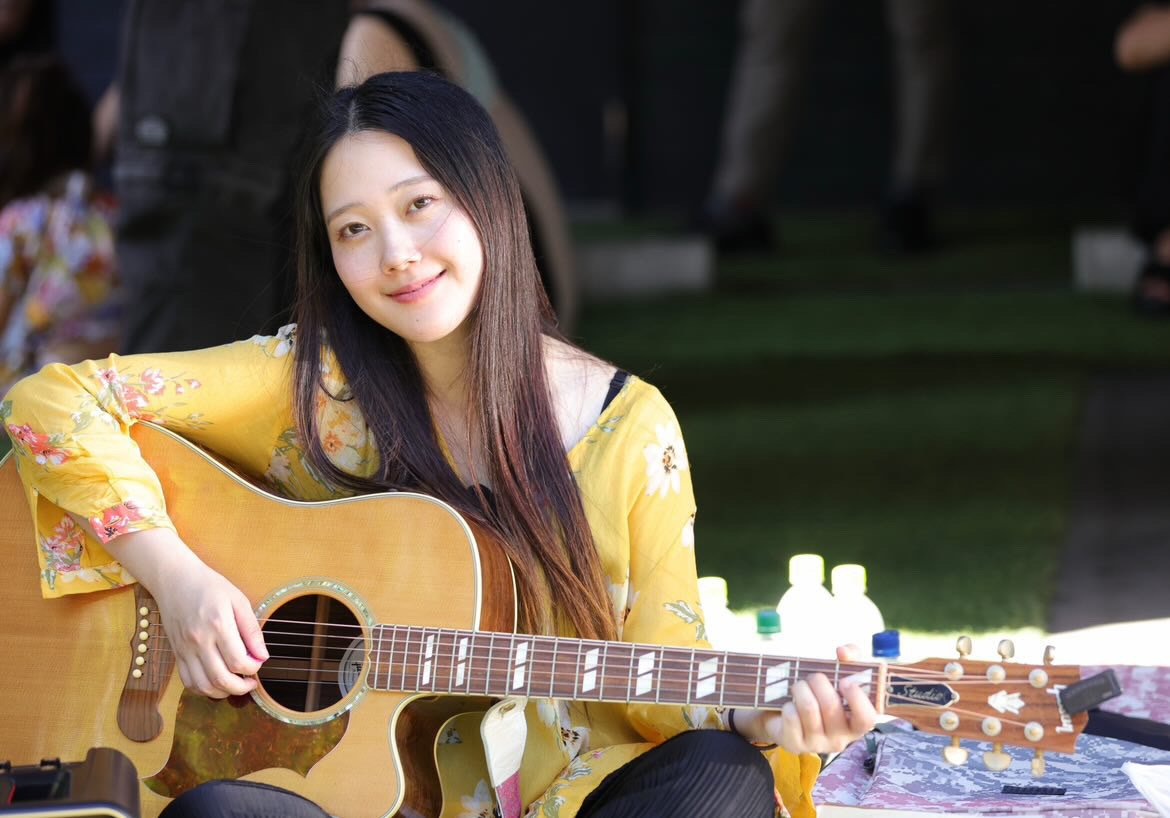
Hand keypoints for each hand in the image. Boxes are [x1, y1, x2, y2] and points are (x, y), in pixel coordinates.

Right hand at [103, 528, 268, 697]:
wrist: (175, 580)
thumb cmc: (209, 587)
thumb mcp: (238, 600)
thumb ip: (251, 629)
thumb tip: (262, 655)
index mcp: (218, 625)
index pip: (238, 661)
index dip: (253, 668)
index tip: (259, 662)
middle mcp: (199, 641)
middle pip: (221, 680)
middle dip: (241, 688)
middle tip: (251, 682)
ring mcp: (185, 649)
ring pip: (203, 686)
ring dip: (223, 692)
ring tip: (236, 684)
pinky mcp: (176, 653)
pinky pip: (188, 682)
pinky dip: (204, 689)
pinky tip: (216, 683)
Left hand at [750, 644, 877, 754]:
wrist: (782, 711)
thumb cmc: (818, 692)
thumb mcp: (837, 673)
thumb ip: (849, 656)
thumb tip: (843, 652)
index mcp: (856, 723)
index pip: (866, 719)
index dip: (857, 699)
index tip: (844, 681)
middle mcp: (840, 739)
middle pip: (831, 706)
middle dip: (818, 682)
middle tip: (812, 677)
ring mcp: (817, 744)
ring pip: (809, 708)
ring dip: (801, 688)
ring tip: (799, 686)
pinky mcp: (794, 744)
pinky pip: (791, 716)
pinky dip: (788, 704)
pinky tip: (790, 704)